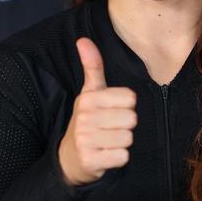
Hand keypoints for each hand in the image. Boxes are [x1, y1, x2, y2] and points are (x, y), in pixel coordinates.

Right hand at [57, 38, 136, 186]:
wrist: (70, 157)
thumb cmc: (87, 121)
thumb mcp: (89, 93)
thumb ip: (92, 67)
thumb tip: (83, 40)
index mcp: (88, 98)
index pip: (130, 98)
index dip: (125, 106)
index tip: (111, 111)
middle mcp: (85, 118)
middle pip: (131, 119)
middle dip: (124, 126)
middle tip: (109, 129)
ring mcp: (86, 140)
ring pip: (128, 138)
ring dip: (121, 142)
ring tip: (107, 141)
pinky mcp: (91, 160)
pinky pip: (123, 157)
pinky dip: (118, 158)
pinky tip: (105, 155)